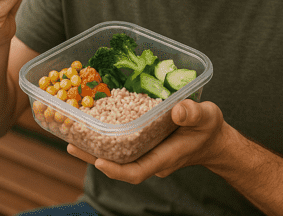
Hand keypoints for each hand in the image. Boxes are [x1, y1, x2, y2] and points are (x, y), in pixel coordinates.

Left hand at [67, 99, 227, 183]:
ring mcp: (146, 153)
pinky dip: (106, 137)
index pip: (136, 172)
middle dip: (93, 157)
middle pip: (118, 165)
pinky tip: (93, 124)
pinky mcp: (143, 145)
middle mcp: (151, 159)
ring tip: (72, 135)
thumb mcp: (207, 116)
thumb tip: (177, 110)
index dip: (116, 170)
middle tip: (70, 143)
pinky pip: (121, 145)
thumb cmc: (210, 128)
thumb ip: (193, 114)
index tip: (99, 161)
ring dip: (95, 148)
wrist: (212, 138)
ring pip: (116, 156)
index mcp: (164, 157)